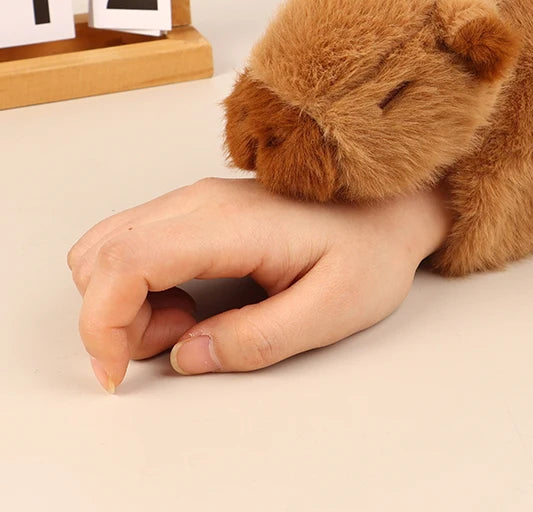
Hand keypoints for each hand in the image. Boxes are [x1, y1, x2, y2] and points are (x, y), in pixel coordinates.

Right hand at [67, 177, 449, 391]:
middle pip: (103, 254)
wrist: (391, 208)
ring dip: (122, 300)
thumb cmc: (371, 251)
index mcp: (230, 224)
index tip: (119, 372)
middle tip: (177, 344)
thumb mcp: (331, 310)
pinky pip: (137, 243)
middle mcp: (202, 201)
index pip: (124, 262)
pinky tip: (191, 302)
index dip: (101, 324)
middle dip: (110, 317)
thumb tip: (187, 356)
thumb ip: (258, 340)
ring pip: (110, 246)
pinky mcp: (202, 210)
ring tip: (190, 324)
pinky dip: (138, 284)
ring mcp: (199, 200)